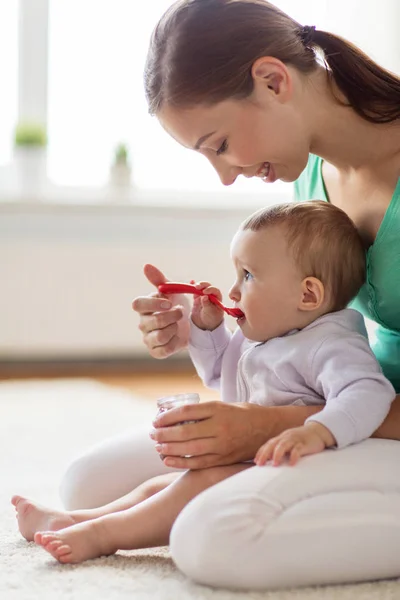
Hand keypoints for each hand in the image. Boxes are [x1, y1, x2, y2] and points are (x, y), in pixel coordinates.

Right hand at [132, 264, 189, 358]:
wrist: (192, 324)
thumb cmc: (178, 304)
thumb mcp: (172, 290)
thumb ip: (159, 279)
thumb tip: (146, 266)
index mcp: (144, 307)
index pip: (137, 304)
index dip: (153, 303)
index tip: (169, 302)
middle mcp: (143, 323)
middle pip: (151, 321)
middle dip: (171, 316)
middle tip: (181, 311)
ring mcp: (148, 338)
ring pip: (159, 336)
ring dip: (174, 328)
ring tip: (179, 324)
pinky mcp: (156, 351)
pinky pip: (163, 350)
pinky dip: (174, 342)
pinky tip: (178, 336)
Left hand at [150, 401, 273, 468]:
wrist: (268, 429)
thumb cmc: (243, 414)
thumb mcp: (225, 405)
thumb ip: (204, 411)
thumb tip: (176, 416)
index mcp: (219, 409)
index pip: (186, 412)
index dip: (167, 416)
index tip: (156, 420)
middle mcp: (220, 427)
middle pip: (185, 431)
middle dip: (164, 434)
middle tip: (153, 434)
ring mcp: (222, 445)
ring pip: (189, 448)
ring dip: (169, 449)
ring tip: (157, 447)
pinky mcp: (224, 459)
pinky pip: (198, 463)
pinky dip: (180, 462)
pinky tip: (167, 460)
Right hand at [190, 282, 223, 330]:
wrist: (205, 325)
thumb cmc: (212, 319)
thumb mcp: (211, 313)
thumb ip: (207, 305)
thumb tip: (204, 297)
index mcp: (217, 298)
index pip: (215, 291)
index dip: (210, 289)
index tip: (205, 292)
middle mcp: (211, 296)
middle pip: (208, 287)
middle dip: (203, 285)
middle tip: (197, 287)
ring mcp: (203, 297)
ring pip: (201, 288)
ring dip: (197, 286)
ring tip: (193, 286)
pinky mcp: (197, 299)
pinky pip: (195, 292)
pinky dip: (193, 287)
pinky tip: (191, 282)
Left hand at [255, 422, 334, 466]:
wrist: (318, 431)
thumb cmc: (302, 439)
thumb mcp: (289, 442)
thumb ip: (280, 449)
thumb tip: (270, 461)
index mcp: (281, 438)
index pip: (268, 444)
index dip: (261, 452)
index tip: (256, 462)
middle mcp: (286, 437)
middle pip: (273, 444)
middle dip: (265, 454)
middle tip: (260, 464)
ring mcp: (295, 440)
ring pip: (283, 445)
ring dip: (277, 454)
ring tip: (275, 464)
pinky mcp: (304, 444)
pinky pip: (298, 449)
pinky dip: (294, 456)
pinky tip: (291, 464)